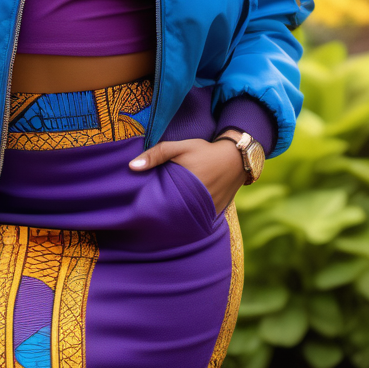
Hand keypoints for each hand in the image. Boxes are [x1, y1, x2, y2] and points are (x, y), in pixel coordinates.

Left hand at [128, 134, 246, 213]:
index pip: (162, 205)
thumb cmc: (205, 151)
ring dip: (176, 218)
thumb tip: (132, 166)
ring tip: (163, 218)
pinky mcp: (215, 214)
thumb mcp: (180, 147)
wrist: (236, 158)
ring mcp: (208, 211)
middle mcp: (197, 203)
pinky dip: (190, 218)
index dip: (151, 207)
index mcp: (185, 187)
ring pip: (186, 220)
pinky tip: (181, 215)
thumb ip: (157, 154)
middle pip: (172, 215)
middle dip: (162, 215)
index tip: (141, 207)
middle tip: (149, 215)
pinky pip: (199, 220)